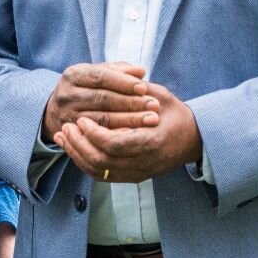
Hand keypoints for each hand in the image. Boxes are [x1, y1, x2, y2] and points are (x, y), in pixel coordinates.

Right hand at [42, 62, 158, 142]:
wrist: (57, 111)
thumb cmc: (87, 89)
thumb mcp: (97, 75)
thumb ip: (119, 71)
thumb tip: (141, 71)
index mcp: (74, 74)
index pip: (101, 76)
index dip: (124, 82)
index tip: (144, 88)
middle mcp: (67, 94)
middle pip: (103, 98)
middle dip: (131, 102)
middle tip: (154, 106)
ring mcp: (67, 115)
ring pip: (102, 119)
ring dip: (130, 119)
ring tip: (150, 119)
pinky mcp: (73, 134)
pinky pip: (99, 136)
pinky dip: (119, 133)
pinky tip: (136, 133)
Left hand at [55, 81, 201, 183]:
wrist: (193, 139)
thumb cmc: (175, 114)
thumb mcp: (160, 97)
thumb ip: (136, 91)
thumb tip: (109, 80)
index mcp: (153, 141)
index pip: (115, 144)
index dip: (94, 134)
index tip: (82, 119)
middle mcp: (145, 162)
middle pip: (102, 162)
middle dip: (80, 145)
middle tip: (67, 127)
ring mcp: (138, 172)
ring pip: (99, 172)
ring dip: (77, 155)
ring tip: (64, 137)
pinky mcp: (133, 177)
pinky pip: (103, 175)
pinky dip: (85, 163)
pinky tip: (74, 148)